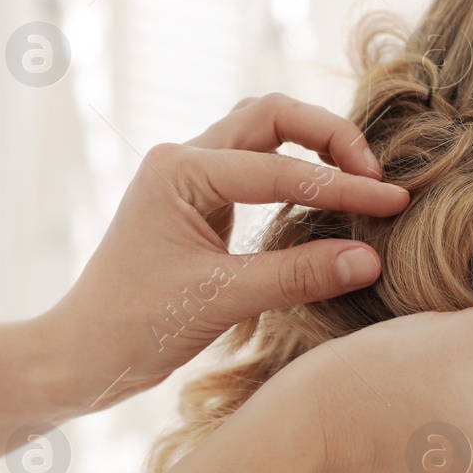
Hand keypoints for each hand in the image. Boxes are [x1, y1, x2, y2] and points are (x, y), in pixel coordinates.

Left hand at [42, 93, 409, 409]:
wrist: (80, 355)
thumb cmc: (134, 327)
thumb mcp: (220, 301)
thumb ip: (297, 276)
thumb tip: (370, 257)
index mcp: (180, 170)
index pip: (281, 168)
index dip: (343, 187)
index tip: (393, 204)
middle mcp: (182, 159)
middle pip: (272, 116)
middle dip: (330, 138)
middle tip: (377, 178)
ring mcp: (187, 178)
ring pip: (263, 135)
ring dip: (313, 149)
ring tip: (360, 181)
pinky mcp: (196, 203)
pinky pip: (256, 169)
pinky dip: (295, 175)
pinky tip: (325, 202)